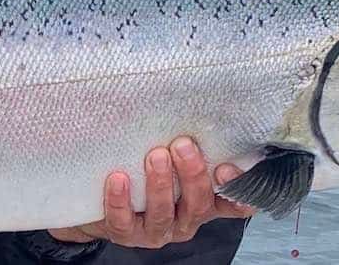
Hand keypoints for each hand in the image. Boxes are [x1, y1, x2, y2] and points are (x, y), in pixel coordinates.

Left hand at [48, 137, 253, 247]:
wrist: (102, 202)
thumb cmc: (145, 172)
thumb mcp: (173, 158)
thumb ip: (190, 144)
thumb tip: (198, 104)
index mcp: (203, 202)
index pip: (233, 203)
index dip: (236, 189)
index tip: (226, 166)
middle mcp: (184, 219)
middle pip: (198, 205)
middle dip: (192, 175)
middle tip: (182, 145)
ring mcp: (155, 230)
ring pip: (163, 214)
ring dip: (160, 185)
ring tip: (155, 156)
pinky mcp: (125, 234)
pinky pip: (124, 222)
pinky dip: (120, 201)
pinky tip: (118, 179)